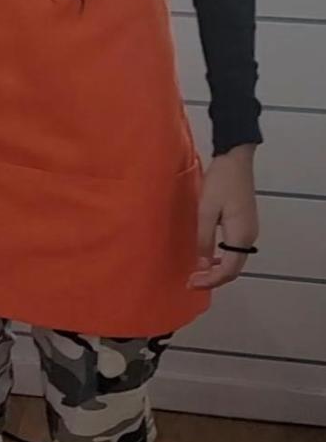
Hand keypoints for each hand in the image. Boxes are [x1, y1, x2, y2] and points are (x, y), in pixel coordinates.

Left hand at [188, 144, 258, 289]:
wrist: (236, 159)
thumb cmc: (220, 182)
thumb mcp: (206, 210)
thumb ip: (204, 238)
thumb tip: (202, 265)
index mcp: (241, 236)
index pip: (228, 270)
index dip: (210, 280)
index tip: (191, 282)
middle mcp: (249, 237)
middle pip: (234, 268)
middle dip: (213, 278)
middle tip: (192, 280)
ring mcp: (249, 230)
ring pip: (235, 260)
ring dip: (217, 269)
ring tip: (197, 271)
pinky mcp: (245, 223)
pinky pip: (235, 249)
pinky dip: (222, 257)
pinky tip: (208, 255)